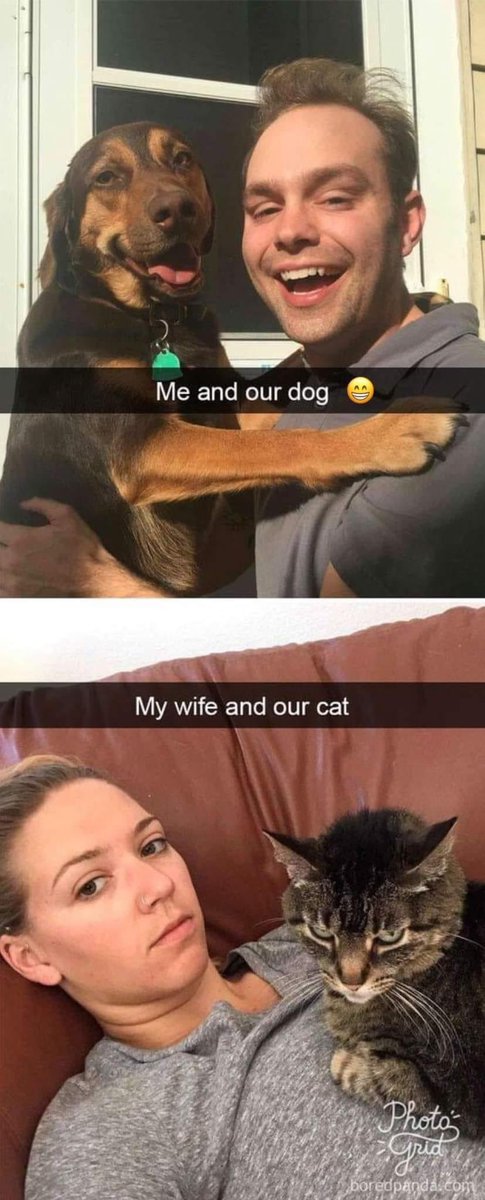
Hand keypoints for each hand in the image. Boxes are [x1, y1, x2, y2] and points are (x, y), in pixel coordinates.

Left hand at [0, 498, 167, 596]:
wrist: (94, 581)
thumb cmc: (82, 548)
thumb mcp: (67, 516)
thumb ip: (42, 504)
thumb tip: (23, 503)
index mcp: (21, 539)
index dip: (0, 527)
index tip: (5, 527)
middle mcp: (11, 561)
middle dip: (1, 543)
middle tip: (8, 542)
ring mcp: (13, 582)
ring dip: (2, 563)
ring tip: (10, 559)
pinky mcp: (19, 598)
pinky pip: (1, 590)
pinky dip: (3, 582)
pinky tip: (10, 577)